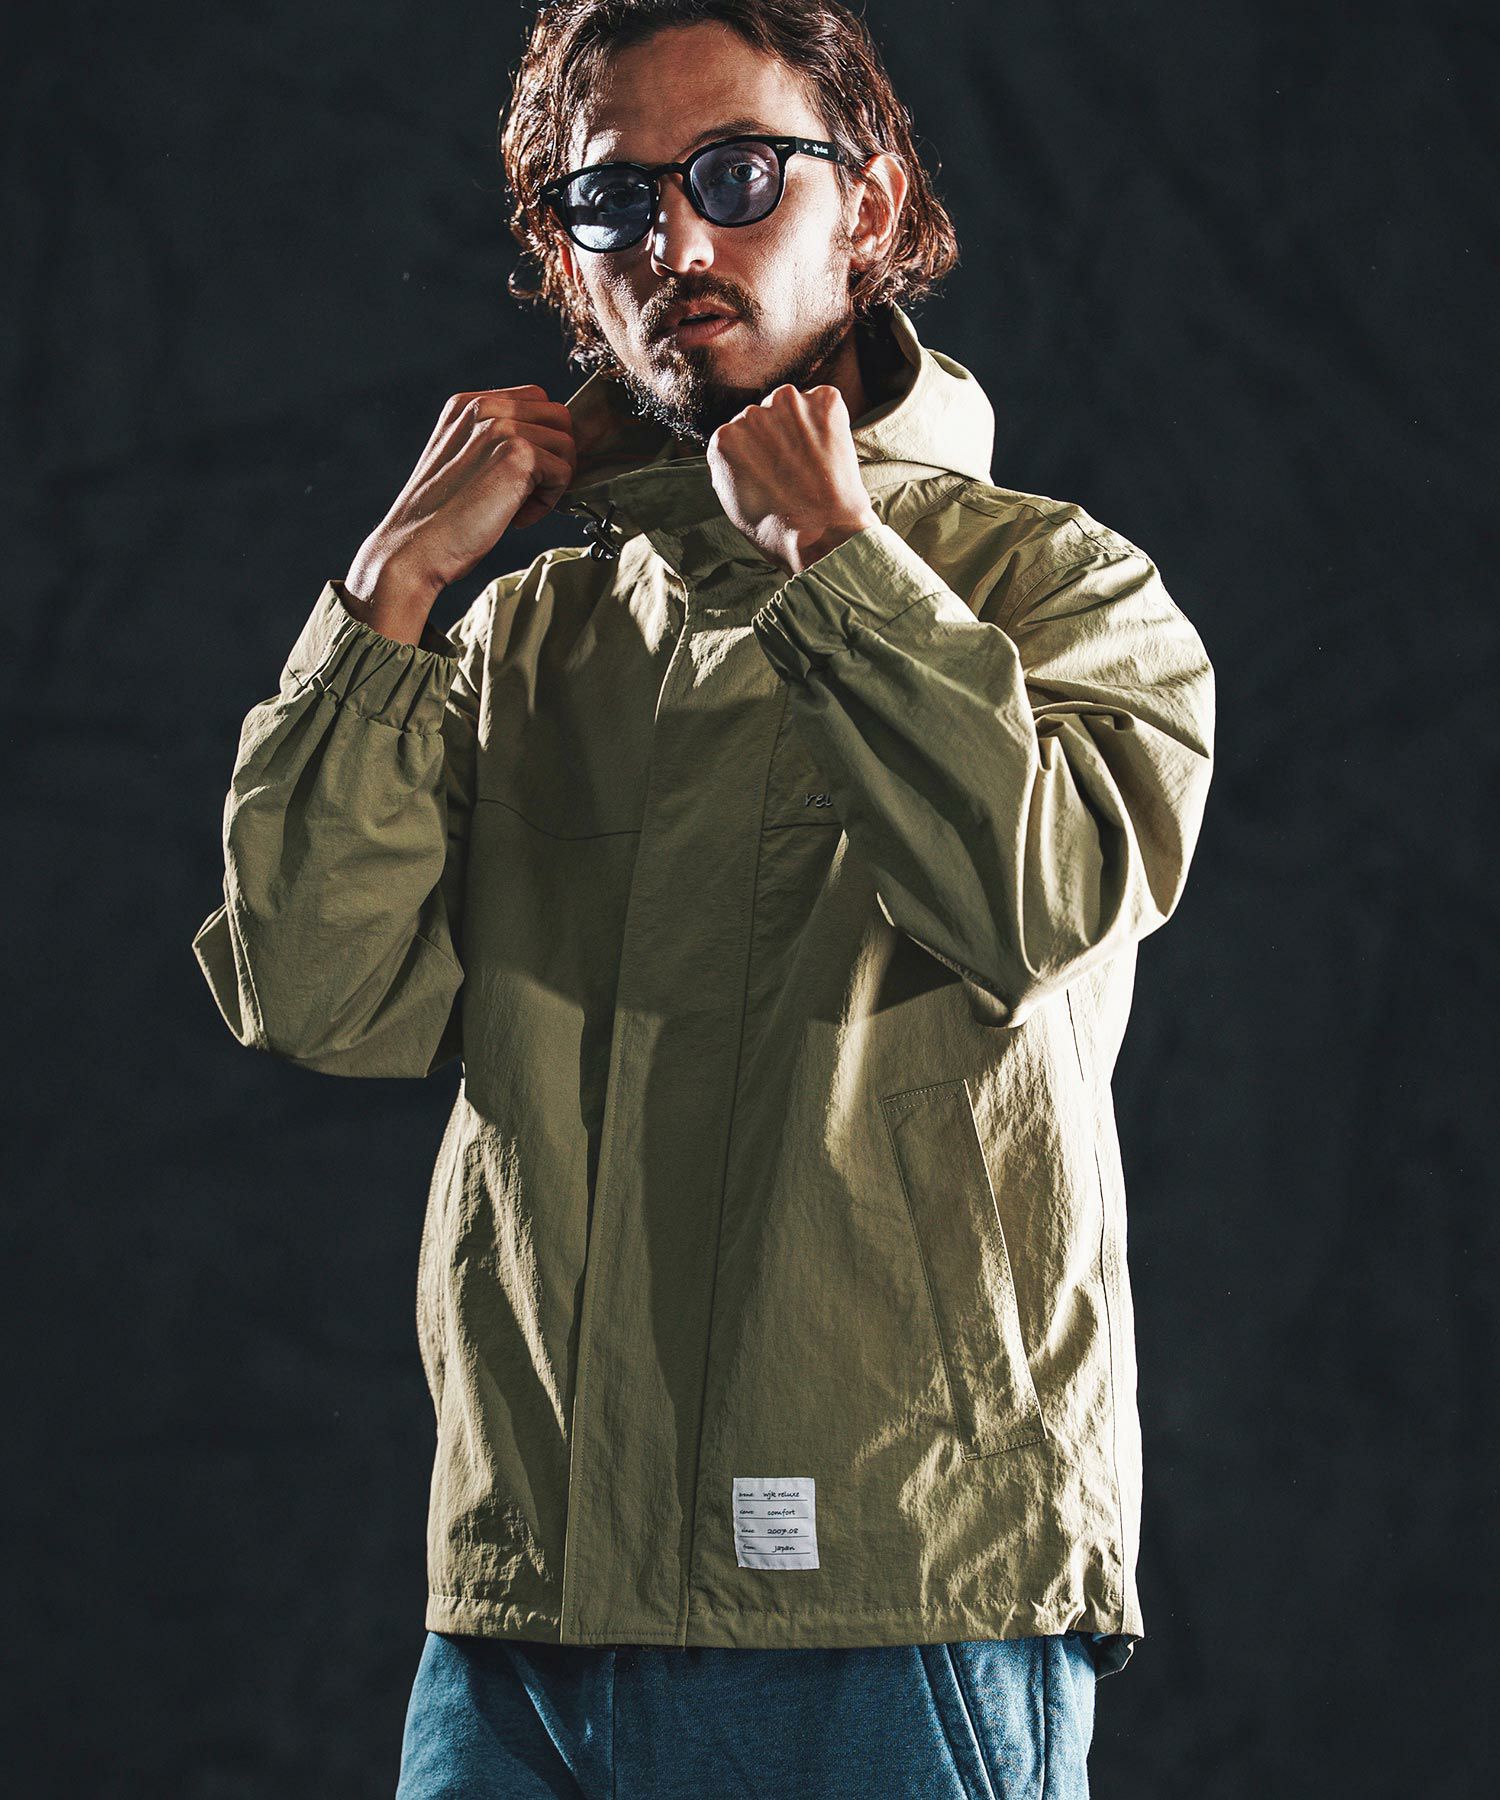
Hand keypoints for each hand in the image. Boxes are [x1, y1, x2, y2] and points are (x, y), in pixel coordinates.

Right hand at [346, 383, 604, 611]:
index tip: (518, 476)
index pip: (536, 399)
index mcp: (467, 403)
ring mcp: (500, 426)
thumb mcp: (464, 459)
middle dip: (553, 457)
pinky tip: (515, 517)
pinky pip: (564, 473)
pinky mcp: (517, 454)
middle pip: (558, 417)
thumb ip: (496, 440)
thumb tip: (550, 443)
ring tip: (517, 507)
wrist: (416, 548)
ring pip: (566, 444)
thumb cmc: (440, 518)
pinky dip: (547, 503)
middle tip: (525, 493)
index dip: (541, 440)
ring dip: (551, 482)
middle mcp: (483, 407)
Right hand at [706, 384, 878, 576]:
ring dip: (802, 426)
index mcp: (724, 439)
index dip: (758, 453)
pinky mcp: (823, 400)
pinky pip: (824, 402)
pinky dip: (830, 422)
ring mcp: (787, 403)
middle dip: (778, 436)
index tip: (771, 471)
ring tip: (814, 463)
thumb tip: (739, 452)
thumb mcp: (734, 503)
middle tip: (795, 469)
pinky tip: (830, 453)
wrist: (823, 533)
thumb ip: (731, 468)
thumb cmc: (778, 529)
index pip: (739, 433)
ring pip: (792, 407)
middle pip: (764, 416)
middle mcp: (750, 413)